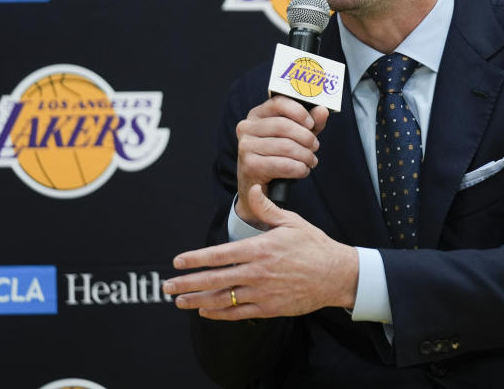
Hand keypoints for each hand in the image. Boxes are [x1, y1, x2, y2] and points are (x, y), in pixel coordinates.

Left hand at [163, 184, 358, 319]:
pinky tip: (204, 311)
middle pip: (213, 280)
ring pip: (222, 299)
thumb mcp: (291, 221)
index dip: (195, 259)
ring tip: (179, 302)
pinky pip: (237, 314)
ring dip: (197, 301)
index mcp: (259, 249)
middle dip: (186, 283)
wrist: (336, 275)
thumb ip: (266, 208)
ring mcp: (261, 293)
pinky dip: (218, 314)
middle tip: (167, 286)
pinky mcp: (269, 309)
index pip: (219, 254)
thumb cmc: (314, 246)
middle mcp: (256, 273)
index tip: (178, 261)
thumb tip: (252, 191)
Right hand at [235, 95, 328, 226]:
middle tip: (315, 147)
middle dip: (305, 137)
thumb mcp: (295, 136)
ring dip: (305, 155)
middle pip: (283, 125)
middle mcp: (246, 127)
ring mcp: (245, 146)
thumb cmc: (277, 155)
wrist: (257, 185)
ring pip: (285, 146)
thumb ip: (310, 123)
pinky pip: (282, 164)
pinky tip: (302, 170)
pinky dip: (298, 169)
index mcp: (256, 114)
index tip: (311, 124)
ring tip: (311, 161)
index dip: (298, 112)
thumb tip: (322, 110)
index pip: (278, 102)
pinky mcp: (249, 165)